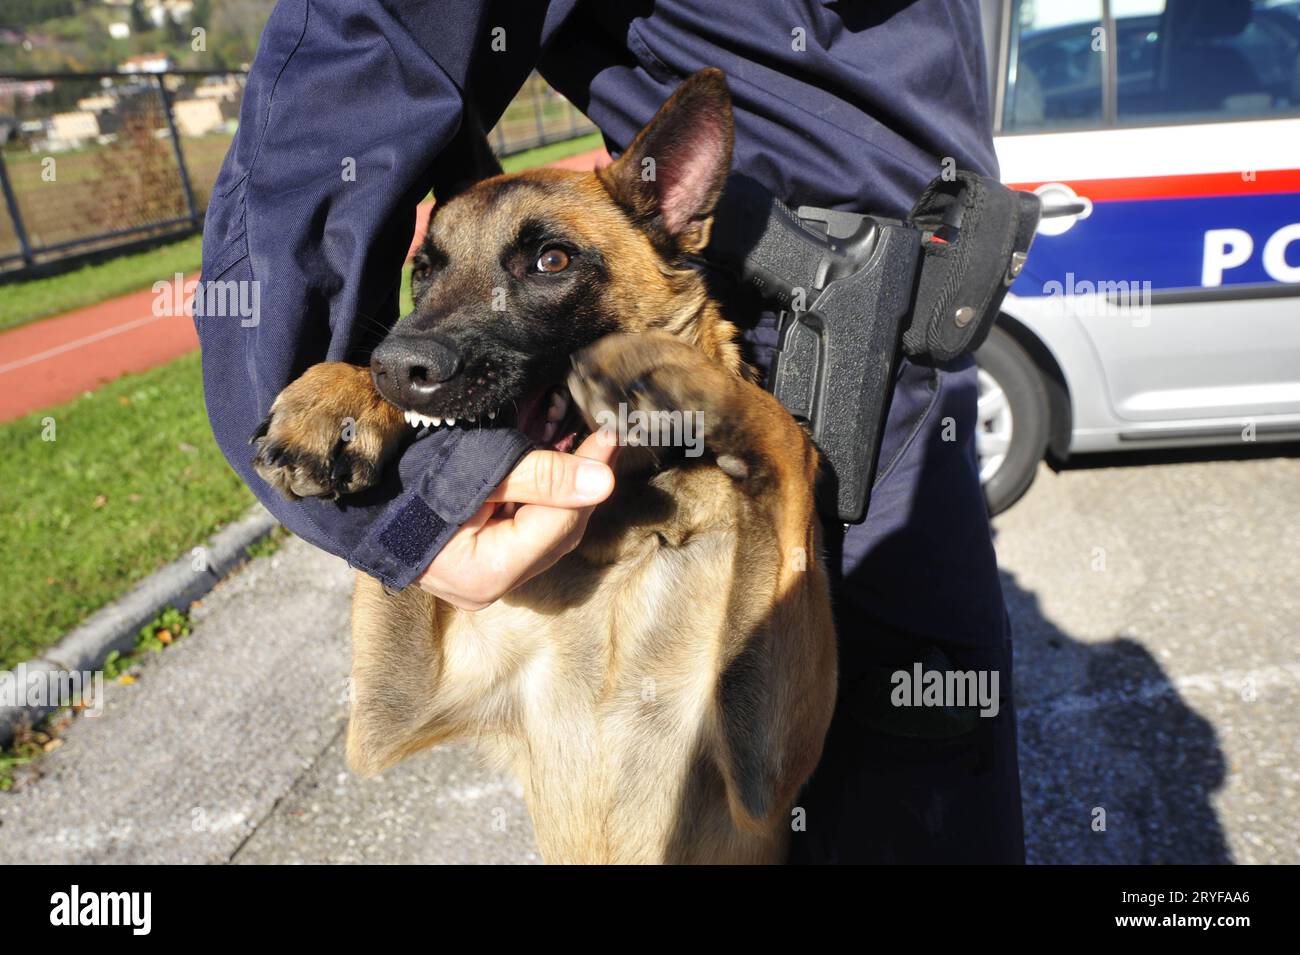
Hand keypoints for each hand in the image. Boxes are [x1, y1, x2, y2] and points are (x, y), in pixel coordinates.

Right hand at [416, 429, 618, 609]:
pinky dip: (543, 499)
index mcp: (485, 573)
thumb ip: (540, 476)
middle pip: (557, 534)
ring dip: (566, 490)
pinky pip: (527, 533)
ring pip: (546, 534)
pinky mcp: (481, 565)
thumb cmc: (406, 479)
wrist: (354, 494)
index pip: (559, 525)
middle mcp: (488, 587)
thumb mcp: (476, 469)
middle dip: (582, 486)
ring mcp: (484, 580)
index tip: (607, 438)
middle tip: (599, 439)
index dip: (589, 480)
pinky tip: (553, 466)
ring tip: (581, 447)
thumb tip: (604, 481)